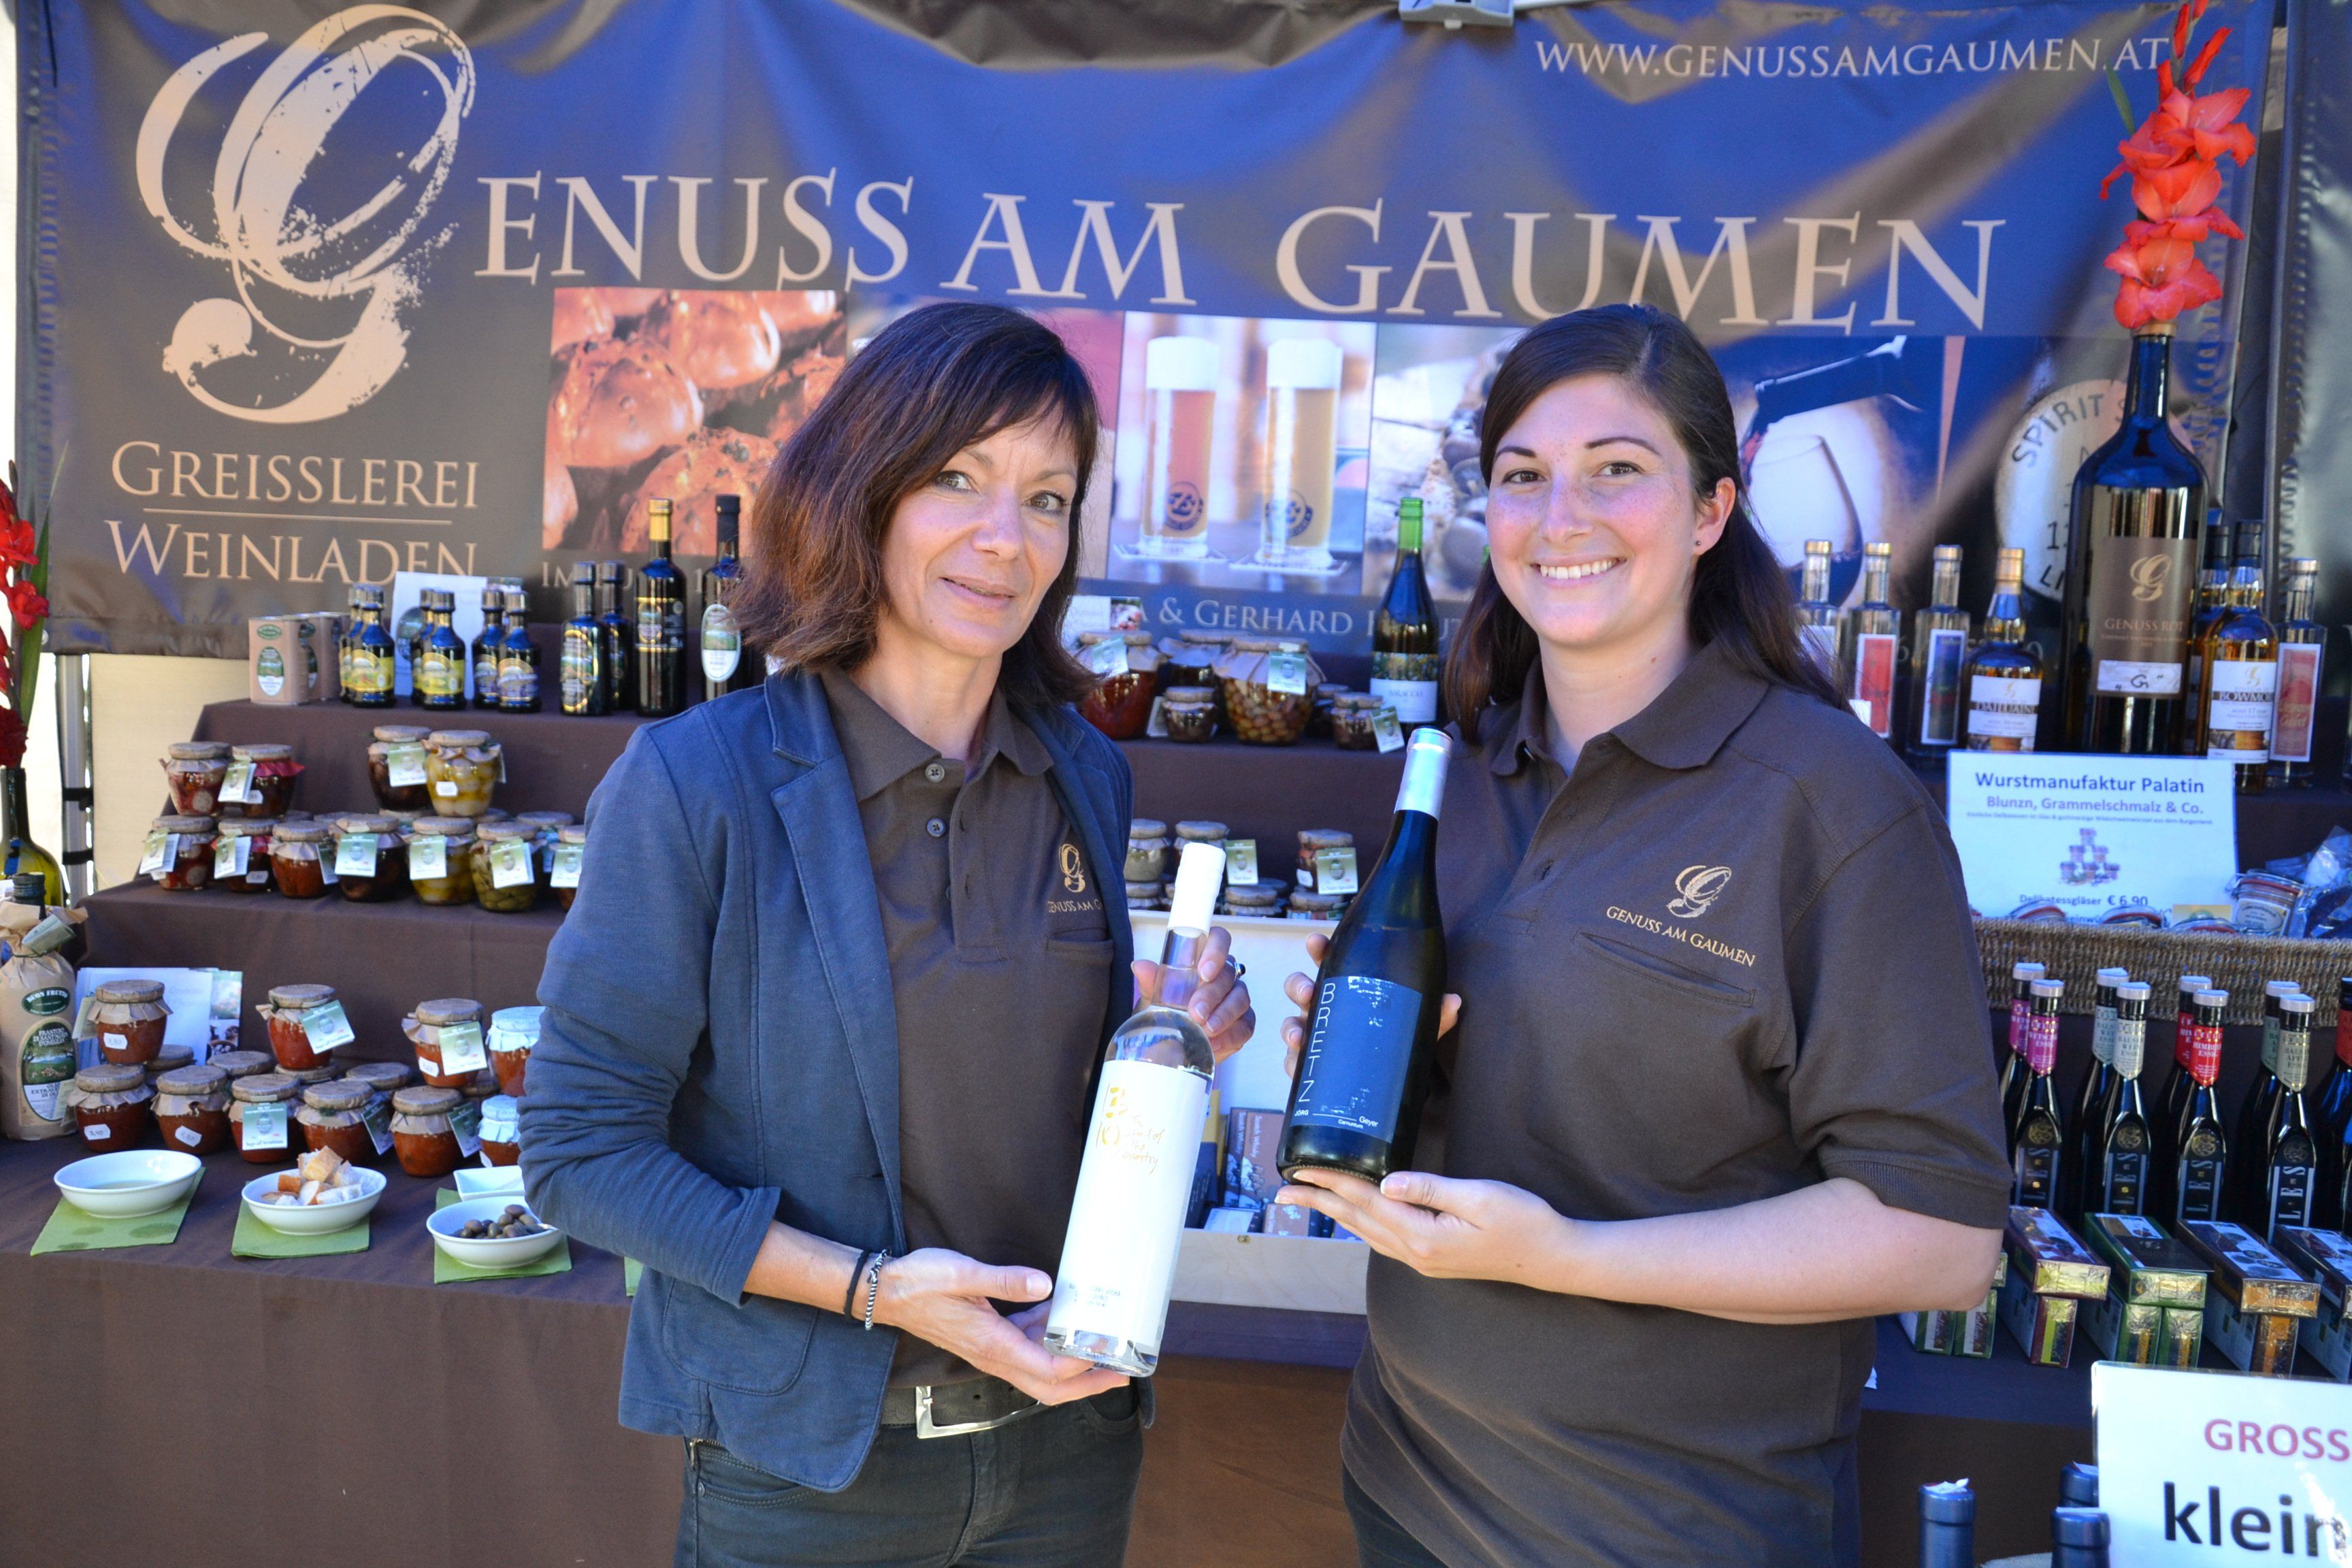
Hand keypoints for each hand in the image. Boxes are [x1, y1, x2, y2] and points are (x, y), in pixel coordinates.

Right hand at [868, 1248, 1128, 1404]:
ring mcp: (992, 1350)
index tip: (1109, 1352)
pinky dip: (1050, 1341)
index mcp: (993, 1345)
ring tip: (1105, 1349)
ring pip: (1041, 1372)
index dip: (1082, 1366)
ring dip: (1074, 1367)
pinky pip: (1027, 1350)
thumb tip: (1046, 1285)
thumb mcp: (962, 1273)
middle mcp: (995, 1356)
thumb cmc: (921, 1282)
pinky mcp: (989, 1339)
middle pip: (1050, 1387)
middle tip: (1123, 1373)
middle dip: (1088, 1384)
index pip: (1048, 1370)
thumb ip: (1005, 1279)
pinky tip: (1063, 1318)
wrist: (887, 1292)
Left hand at [1132, 923, 1255, 1062]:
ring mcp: (1236, 998)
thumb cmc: (1167, 1012)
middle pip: (1228, 974)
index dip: (1216, 950)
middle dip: (1212, 993)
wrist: (1171, 1043)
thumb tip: (1140, 966)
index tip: (1203, 971)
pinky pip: (1245, 1026)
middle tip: (1196, 1012)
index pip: (1219, 939)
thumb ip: (1151, 981)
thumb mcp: (1154, 997)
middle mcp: (1224, 975)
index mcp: (1204, 959)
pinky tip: (1213, 1043)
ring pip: (1240, 999)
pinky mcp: (1243, 1023)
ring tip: (1205, 1030)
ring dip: (1223, 1015)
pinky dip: (1229, 1036)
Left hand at [1276, 1169, 1569, 1287]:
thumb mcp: (1479, 1197)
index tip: (1300, 1168)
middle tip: (1284, 1188)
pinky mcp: (1434, 1260)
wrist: (1552, 1259)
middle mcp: (1416, 1254)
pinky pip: (1385, 1240)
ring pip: (1368, 1233)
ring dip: (1337, 1214)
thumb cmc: (1524, 1221)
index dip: (1330, 1181)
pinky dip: (1362, 1224)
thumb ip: (1430, 1189)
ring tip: (1310, 1199)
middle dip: (1320, 1201)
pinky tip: (1356, 1215)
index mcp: (1423, 1236)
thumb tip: (1387, 1182)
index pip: (1365, 1201)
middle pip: (1357, 1221)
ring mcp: (1424, 1261)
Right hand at [1277, 933, 1460, 1076]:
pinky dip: (1292, 1061)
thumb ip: (1434, 1015)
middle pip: (1300, 988)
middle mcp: (1326, 1009)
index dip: (1320, 950)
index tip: (1315, 942)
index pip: (1330, 962)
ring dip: (1290, 1027)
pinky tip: (1299, 1062)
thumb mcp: (1415, 1027)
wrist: (1389, 1087)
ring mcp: (1315, 1037)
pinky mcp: (1310, 1066)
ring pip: (1291, 1025)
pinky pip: (1293, 1062)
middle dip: (1299, 986)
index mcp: (1347, 990)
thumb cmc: (1395, 1042)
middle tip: (1308, 992)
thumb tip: (1453, 1001)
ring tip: (1299, 1036)